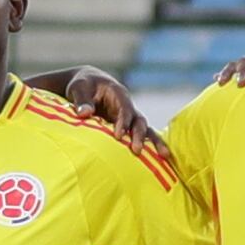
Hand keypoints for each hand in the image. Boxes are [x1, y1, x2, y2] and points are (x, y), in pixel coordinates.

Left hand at [44, 65, 159, 152]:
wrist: (89, 84)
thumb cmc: (83, 85)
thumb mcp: (78, 88)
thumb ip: (81, 100)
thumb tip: (84, 113)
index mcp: (118, 94)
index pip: (124, 109)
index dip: (123, 122)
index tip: (118, 137)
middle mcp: (127, 106)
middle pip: (139, 120)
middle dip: (139, 136)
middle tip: (136, 151)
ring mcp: (129, 117)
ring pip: (145, 130)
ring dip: (154, 143)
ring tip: (165, 156)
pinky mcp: (127, 127)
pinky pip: (140, 137)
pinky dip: (149, 148)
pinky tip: (159, 161)